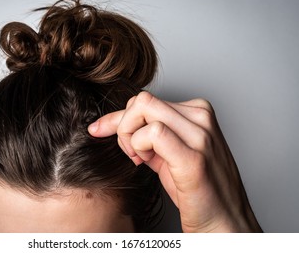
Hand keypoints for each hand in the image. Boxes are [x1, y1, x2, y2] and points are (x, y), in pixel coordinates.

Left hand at [88, 92, 261, 231]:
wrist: (223, 222)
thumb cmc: (196, 189)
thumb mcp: (169, 152)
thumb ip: (148, 133)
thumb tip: (115, 122)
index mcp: (198, 113)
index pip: (146, 100)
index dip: (118, 117)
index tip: (99, 129)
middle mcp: (201, 118)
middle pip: (142, 100)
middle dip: (123, 125)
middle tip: (131, 152)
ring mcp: (200, 135)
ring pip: (144, 109)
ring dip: (130, 136)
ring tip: (140, 159)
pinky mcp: (193, 157)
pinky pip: (153, 132)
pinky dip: (138, 146)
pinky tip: (144, 162)